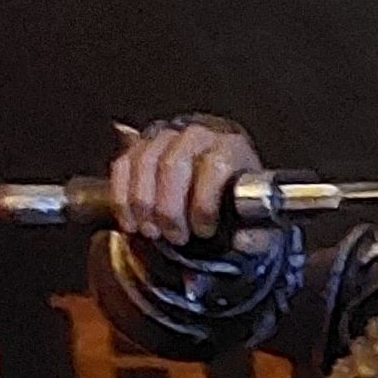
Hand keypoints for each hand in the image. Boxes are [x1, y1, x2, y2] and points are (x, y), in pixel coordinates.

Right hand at [107, 116, 263, 245]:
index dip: (204, 202)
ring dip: (143, 204)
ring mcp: (165, 137)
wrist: (220, 185)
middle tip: (175, 236)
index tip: (203, 230)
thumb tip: (243, 241)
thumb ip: (254, 235)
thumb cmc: (237, 203)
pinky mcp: (140, 146)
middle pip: (173, 164)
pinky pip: (123, 165)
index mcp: (231, 148)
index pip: (215, 165)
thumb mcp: (255, 222)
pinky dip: (122, 198)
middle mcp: (198, 136)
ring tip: (153, 232)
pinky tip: (131, 222)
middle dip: (169, 208)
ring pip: (144, 163)